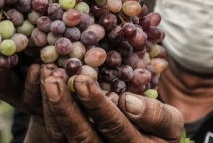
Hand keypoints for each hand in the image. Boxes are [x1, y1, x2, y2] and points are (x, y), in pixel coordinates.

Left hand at [39, 67, 183, 142]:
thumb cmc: (158, 132)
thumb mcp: (169, 125)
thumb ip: (156, 115)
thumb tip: (128, 102)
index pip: (114, 128)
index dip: (98, 105)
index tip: (83, 81)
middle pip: (81, 138)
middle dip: (65, 107)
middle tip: (53, 78)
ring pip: (62, 138)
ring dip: (51, 106)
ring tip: (46, 76)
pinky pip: (54, 136)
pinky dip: (46, 111)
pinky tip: (42, 85)